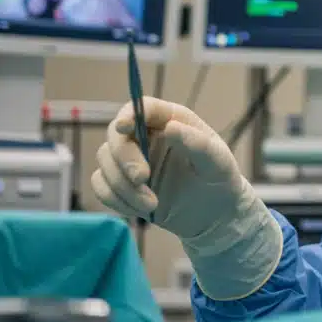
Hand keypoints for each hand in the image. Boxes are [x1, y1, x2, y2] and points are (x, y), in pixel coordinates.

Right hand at [90, 97, 281, 299]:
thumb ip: (197, 144)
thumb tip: (170, 127)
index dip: (128, 114)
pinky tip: (141, 210)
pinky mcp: (123, 184)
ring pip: (105, 162)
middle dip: (124, 157)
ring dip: (122, 186)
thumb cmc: (220, 179)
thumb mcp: (218, 161)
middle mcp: (147, 136)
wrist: (215, 214)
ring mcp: (132, 160)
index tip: (125, 128)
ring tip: (152, 204)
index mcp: (170, 120)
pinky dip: (116, 199)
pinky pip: (101, 186)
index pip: (141, 107)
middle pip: (115, 135)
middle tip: (143, 178)